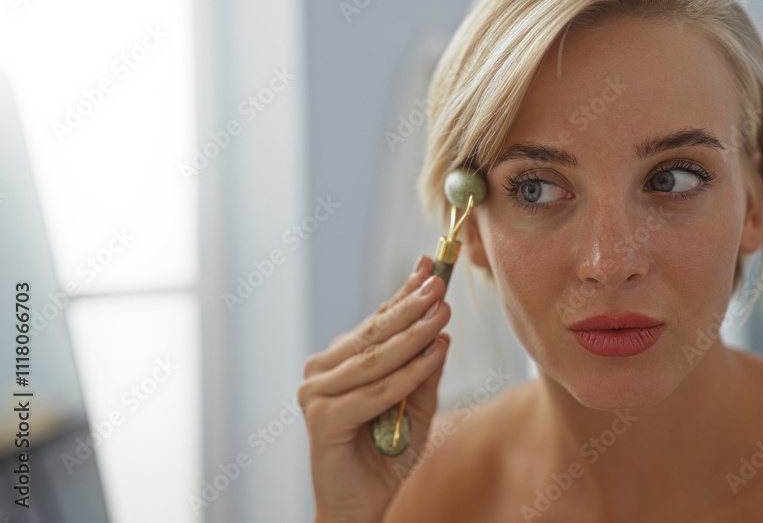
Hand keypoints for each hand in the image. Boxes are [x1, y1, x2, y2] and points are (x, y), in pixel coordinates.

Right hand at [298, 255, 450, 522]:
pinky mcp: (322, 417)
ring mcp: (317, 392)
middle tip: (439, 284)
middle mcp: (322, 371)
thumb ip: (425, 372)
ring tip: (442, 314)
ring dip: (413, 335)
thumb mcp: (417, 407)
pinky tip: (432, 355)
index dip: (402, 293)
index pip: (375, 321)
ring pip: (375, 358)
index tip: (428, 266)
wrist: (362, 504)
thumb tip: (442, 332)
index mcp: (340, 362)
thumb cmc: (387, 455)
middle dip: (410, 306)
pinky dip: (407, 373)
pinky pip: (375, 390)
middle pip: (373, 332)